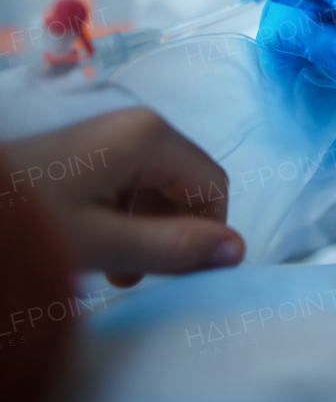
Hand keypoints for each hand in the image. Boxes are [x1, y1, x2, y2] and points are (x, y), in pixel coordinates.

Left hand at [4, 108, 243, 287]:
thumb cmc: (31, 219)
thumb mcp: (102, 241)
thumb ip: (173, 246)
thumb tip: (238, 250)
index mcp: (150, 137)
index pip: (213, 184)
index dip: (211, 232)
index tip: (185, 272)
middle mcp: (137, 125)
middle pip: (186, 182)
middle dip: (176, 231)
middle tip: (142, 276)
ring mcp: (110, 133)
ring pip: (157, 185)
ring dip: (149, 228)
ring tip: (117, 270)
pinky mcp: (88, 147)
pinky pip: (129, 181)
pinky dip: (126, 216)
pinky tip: (99, 247)